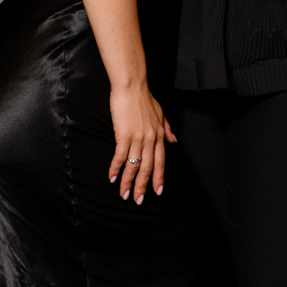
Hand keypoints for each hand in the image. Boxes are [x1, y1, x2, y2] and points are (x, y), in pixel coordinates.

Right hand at [108, 81, 174, 202]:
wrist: (132, 86)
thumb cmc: (144, 98)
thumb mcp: (161, 114)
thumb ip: (167, 129)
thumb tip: (174, 140)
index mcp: (160, 135)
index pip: (160, 161)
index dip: (159, 178)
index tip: (157, 191)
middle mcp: (151, 139)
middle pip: (148, 168)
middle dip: (142, 186)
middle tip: (138, 200)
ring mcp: (137, 138)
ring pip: (134, 165)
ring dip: (128, 182)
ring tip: (124, 195)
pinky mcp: (123, 135)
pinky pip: (120, 156)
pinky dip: (116, 169)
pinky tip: (113, 178)